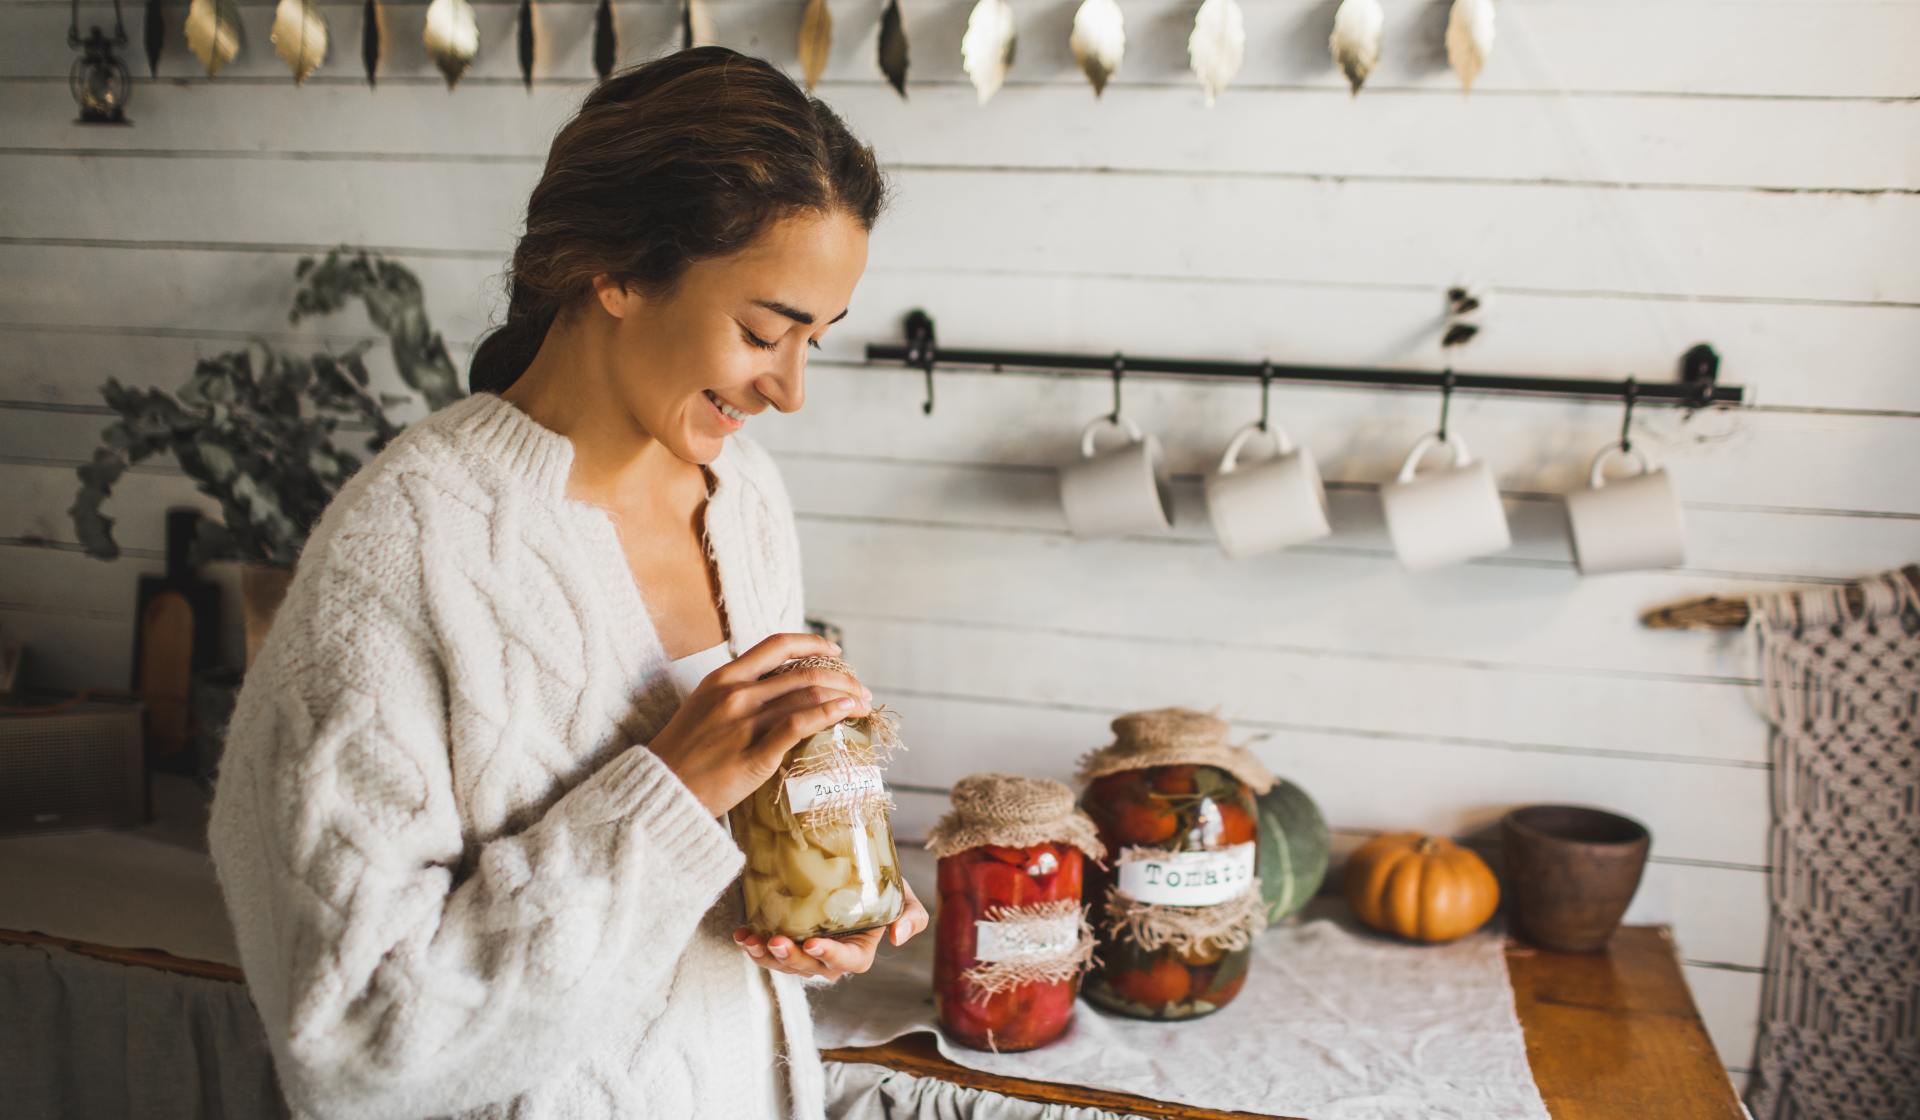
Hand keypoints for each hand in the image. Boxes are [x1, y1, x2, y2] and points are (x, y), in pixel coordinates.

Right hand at [647, 633, 871, 817]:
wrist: (660, 790)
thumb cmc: (683, 755)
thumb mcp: (703, 708)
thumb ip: (737, 695)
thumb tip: (779, 693)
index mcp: (723, 678)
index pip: (777, 645)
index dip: (812, 643)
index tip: (836, 652)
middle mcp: (736, 693)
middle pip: (803, 672)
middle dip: (842, 679)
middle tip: (861, 690)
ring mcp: (744, 722)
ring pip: (807, 695)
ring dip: (844, 697)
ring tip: (862, 705)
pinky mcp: (754, 754)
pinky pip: (799, 725)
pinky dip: (829, 714)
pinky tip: (845, 713)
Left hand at [734, 878, 929, 981]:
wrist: (850, 868)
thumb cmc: (878, 884)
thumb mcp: (902, 895)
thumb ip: (911, 915)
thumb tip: (899, 937)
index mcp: (859, 951)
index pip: (848, 962)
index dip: (831, 956)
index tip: (814, 942)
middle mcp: (830, 957)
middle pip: (811, 967)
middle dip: (792, 959)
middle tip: (776, 942)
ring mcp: (806, 951)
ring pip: (785, 964)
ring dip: (766, 957)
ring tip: (751, 940)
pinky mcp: (786, 940)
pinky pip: (768, 952)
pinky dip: (753, 945)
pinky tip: (742, 934)